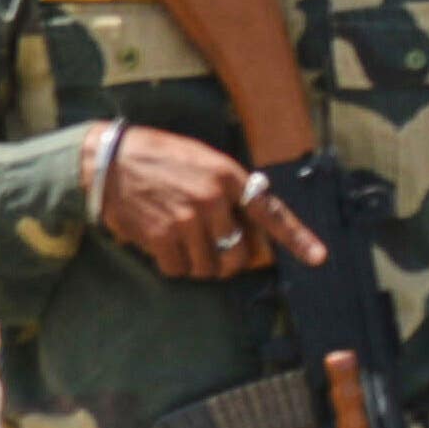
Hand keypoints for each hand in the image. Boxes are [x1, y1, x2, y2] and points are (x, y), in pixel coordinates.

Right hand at [95, 128, 324, 283]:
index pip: (270, 212)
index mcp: (228, 177)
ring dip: (199, 265)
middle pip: (238, 254)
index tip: (319, 257)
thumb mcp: (204, 161)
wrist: (109, 160)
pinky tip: (163, 248)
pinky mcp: (161, 235)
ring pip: (208, 266)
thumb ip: (229, 190)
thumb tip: (248, 225)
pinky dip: (173, 266)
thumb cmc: (160, 158)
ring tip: (183, 245)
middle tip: (217, 257)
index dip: (297, 238)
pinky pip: (178, 269)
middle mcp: (213, 200)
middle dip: (230, 263)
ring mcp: (187, 219)